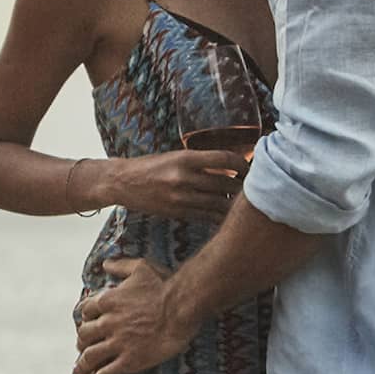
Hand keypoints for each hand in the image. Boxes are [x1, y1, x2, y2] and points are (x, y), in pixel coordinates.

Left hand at [76, 258, 198, 373]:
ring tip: (80, 371)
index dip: (85, 318)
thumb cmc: (164, 285)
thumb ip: (121, 266)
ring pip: (90, 355)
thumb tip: (105, 264)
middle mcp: (107, 322)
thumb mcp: (140, 268)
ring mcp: (117, 343)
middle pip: (84, 334)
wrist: (181, 307)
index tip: (86, 323)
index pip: (86, 310)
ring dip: (83, 364)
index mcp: (108, 301)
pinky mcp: (129, 360)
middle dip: (82, 341)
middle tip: (83, 347)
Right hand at [108, 150, 249, 220]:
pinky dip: (219, 215)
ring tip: (242, 201)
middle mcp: (184, 177)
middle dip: (243, 186)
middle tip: (253, 187)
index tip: (250, 167)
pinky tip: (226, 214)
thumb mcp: (173, 157)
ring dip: (233, 202)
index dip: (243, 164)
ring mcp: (181, 197)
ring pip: (219, 202)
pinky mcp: (178, 213)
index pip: (225, 158)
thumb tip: (229, 167)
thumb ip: (198, 162)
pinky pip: (207, 216)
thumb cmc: (149, 166)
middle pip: (226, 183)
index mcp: (184, 158)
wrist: (121, 182)